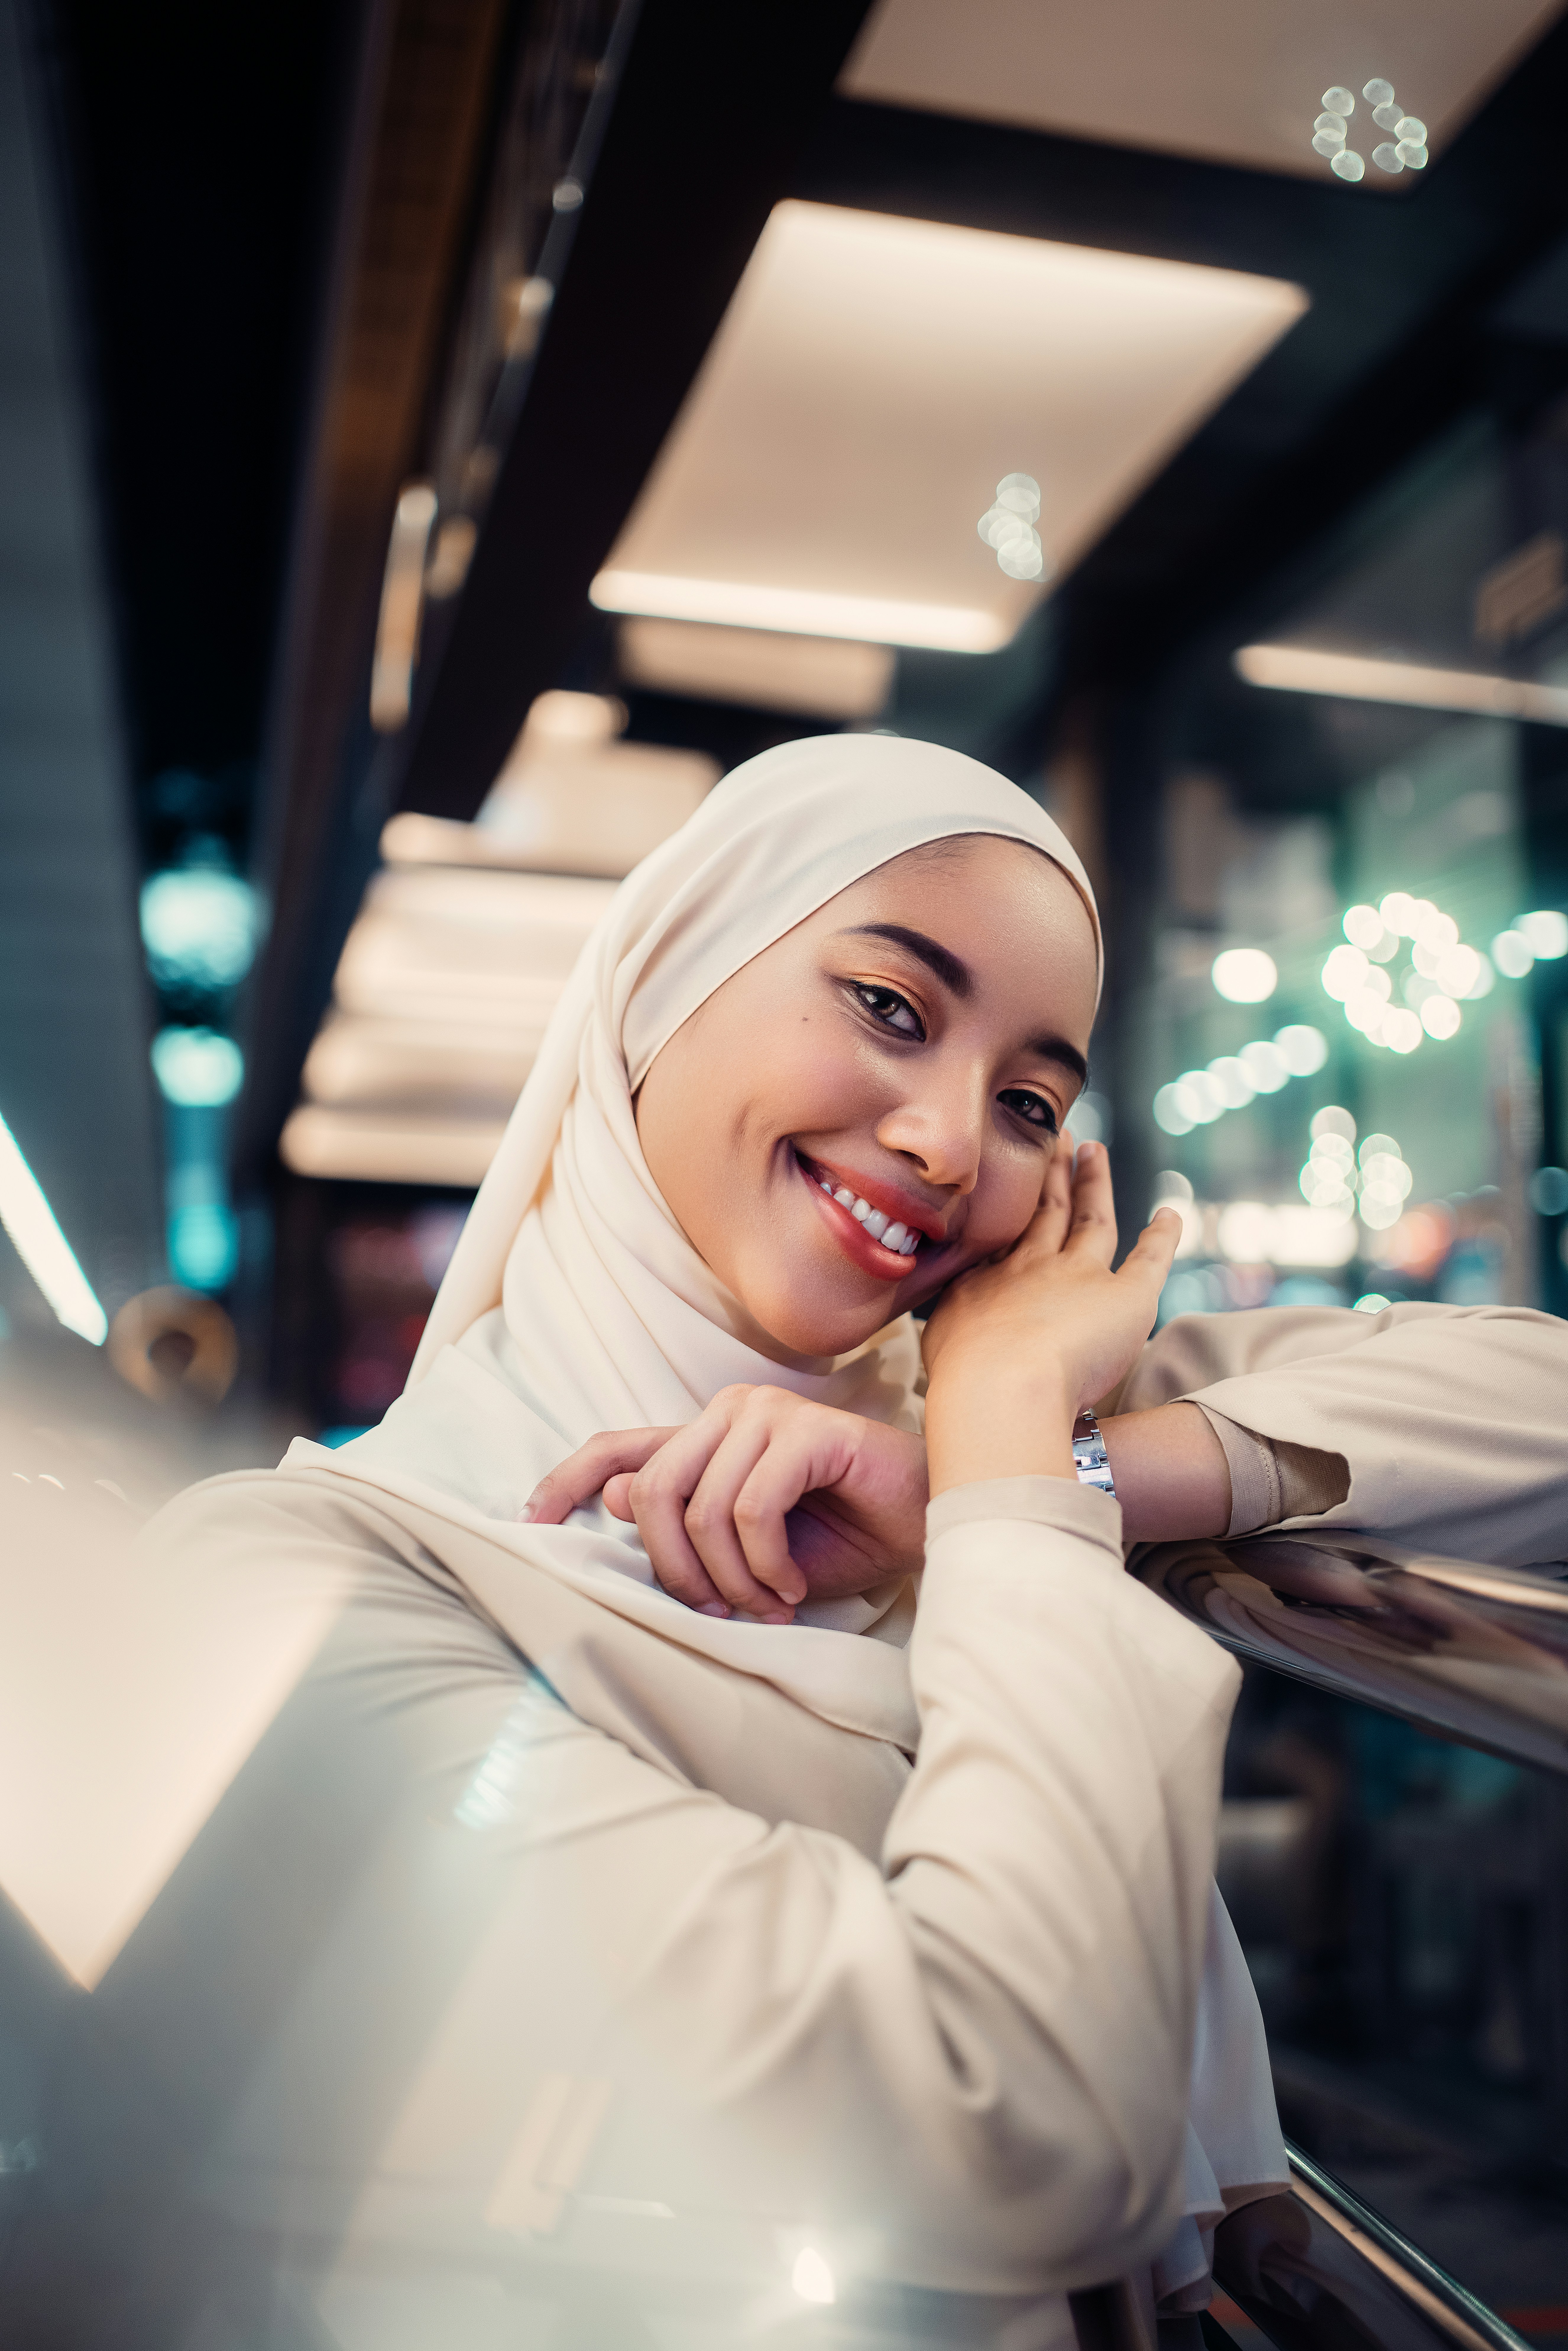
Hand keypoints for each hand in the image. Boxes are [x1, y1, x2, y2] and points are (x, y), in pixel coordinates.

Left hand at [521, 1385, 928, 1620]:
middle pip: (651, 1492)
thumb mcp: (748, 1549)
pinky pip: (750, 1508)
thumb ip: (685, 1524)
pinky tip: (791, 1585)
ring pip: (700, 1508)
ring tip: (768, 1603)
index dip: (565, 1480)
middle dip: (675, 1569)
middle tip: (720, 1613)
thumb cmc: (840, 1536)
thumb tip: (615, 1498)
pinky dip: (766, 1563)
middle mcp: (727, 1412)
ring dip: (731, 1578)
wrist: (924, 1522)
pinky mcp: (805, 1430)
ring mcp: (764, 1414)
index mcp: (706, 1439)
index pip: (616, 1446)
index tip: (530, 1523)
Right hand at [921, 1140, 1180, 1494]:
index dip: (1012, 1205)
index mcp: (991, 1282)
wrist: (999, 1386)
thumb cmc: (964, 1378)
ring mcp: (1080, 1276)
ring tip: (1094, 1151)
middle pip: (1047, 1211)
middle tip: (1056, 1139)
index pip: (1008, 1235)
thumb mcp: (942, 1340)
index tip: (1012, 1177)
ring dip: (1095, 1184)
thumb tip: (945, 1327)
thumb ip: (949, 1326)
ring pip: (1092, 1219)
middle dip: (1051, 1175)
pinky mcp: (1126, 1297)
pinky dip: (1162, 1237)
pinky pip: (1149, 1259)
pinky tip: (1170, 1215)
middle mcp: (1034, 1268)